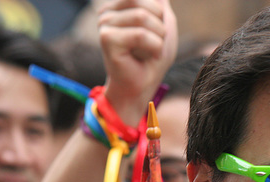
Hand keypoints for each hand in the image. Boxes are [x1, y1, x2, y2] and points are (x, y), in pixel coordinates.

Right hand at [97, 0, 177, 123]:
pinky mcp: (107, 38)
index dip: (160, 15)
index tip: (154, 35)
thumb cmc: (153, 58)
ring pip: (143, 17)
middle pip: (144, 3)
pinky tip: (147, 57)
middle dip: (159, 26)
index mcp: (119, 5)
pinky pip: (140, 35)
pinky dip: (153, 48)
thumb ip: (161, 5)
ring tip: (150, 52)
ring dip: (157, 38)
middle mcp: (107, 11)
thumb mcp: (164, 26)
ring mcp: (104, 23)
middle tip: (154, 44)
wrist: (143, 86)